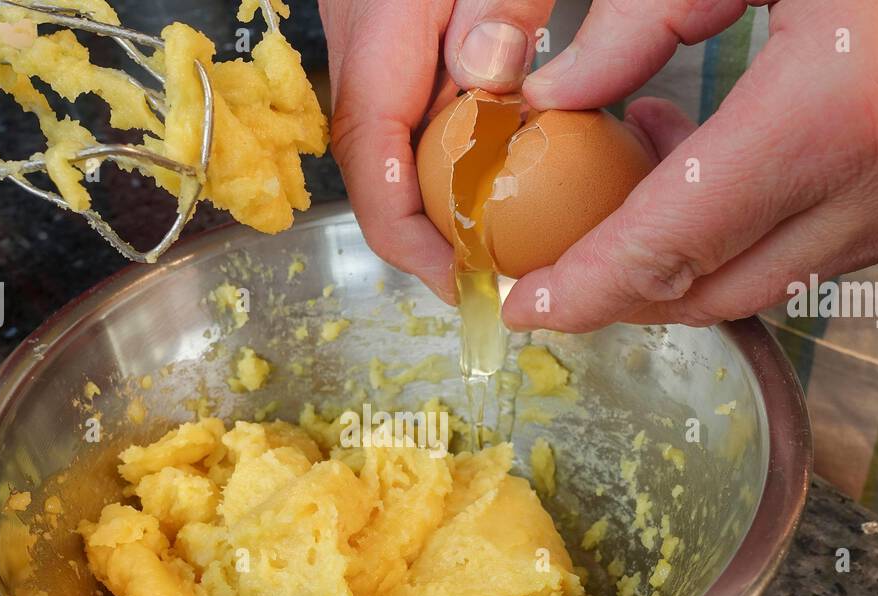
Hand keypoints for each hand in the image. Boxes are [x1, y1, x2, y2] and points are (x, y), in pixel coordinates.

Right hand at [320, 0, 556, 302]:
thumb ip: (495, 5)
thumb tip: (488, 84)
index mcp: (379, 47)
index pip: (376, 178)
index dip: (416, 249)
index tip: (469, 286)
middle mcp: (367, 66)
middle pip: (386, 187)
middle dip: (438, 245)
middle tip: (505, 277)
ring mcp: (379, 64)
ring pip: (402, 163)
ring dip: (448, 209)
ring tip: (510, 244)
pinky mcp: (400, 59)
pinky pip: (419, 130)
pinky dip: (458, 163)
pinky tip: (504, 174)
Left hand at [503, 0, 877, 330]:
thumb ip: (644, 17)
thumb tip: (551, 92)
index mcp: (839, 106)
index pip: (673, 243)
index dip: (587, 286)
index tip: (526, 306)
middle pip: (716, 289)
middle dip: (624, 291)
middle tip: (560, 257)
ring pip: (770, 282)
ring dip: (689, 255)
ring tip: (640, 170)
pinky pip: (824, 252)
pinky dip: (754, 233)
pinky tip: (724, 163)